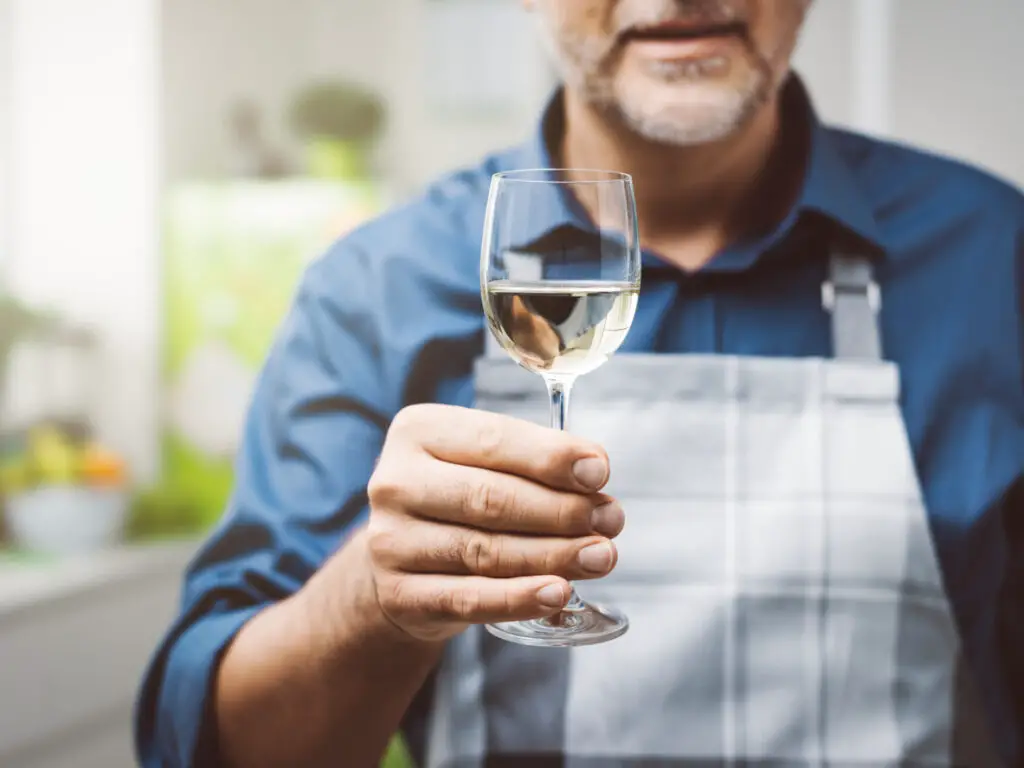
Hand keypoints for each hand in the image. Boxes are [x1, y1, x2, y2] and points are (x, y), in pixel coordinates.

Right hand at [363, 404, 623, 642]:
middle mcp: (394, 483)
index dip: (551, 457)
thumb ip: (534, 461)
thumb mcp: (485, 463)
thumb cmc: (459, 499)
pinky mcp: (399, 595)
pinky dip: (519, 598)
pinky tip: (558, 593)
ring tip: (600, 556)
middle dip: (561, 510)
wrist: (402, 561)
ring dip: (554, 555)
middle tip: (611, 520)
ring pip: (485, 550)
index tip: (600, 471)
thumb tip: (594, 470)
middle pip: (490, 498)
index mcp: (417, 433)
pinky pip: (469, 599)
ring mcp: (390, 542)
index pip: (492, 440)